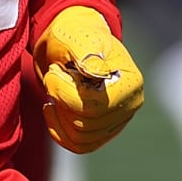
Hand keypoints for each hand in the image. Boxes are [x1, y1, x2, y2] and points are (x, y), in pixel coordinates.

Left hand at [34, 6, 144, 153]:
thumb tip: (97, 72)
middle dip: (60, 100)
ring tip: (55, 89)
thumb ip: (87, 54)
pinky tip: (52, 108)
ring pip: (80, 138)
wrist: (73, 40)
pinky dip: (59, 131)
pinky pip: (79, 145)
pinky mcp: (102, 130)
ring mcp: (117, 120)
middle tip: (53, 76)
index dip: (65, 92)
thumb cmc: (75, 35)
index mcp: (129, 82)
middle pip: (85, 124)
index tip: (54, 71)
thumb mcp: (78, 37)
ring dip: (59, 114)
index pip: (94, 106)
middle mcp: (129, 105)